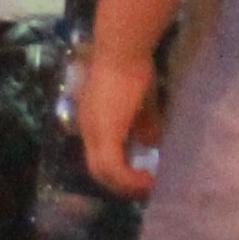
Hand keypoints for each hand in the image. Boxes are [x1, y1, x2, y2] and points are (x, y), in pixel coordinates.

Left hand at [75, 43, 161, 198]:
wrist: (122, 52)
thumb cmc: (132, 70)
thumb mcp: (141, 104)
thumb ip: (143, 125)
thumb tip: (151, 143)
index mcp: (92, 122)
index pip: (99, 156)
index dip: (117, 170)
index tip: (139, 175)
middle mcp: (88, 130)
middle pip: (98, 169)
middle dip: (121, 183)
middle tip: (143, 187)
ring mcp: (93, 132)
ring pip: (102, 172)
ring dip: (126, 184)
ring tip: (148, 185)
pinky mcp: (105, 134)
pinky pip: (113, 167)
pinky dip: (129, 178)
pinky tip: (148, 178)